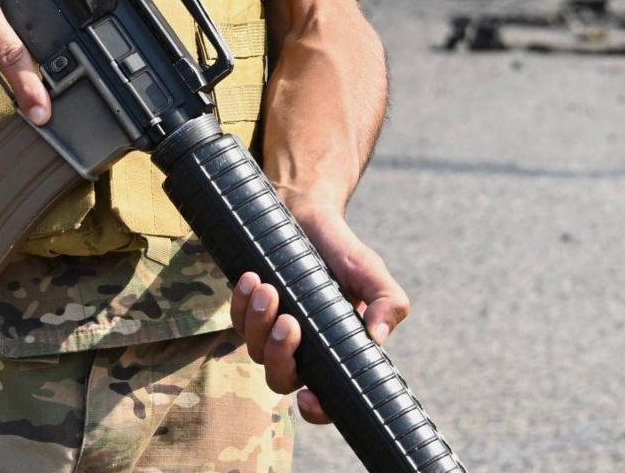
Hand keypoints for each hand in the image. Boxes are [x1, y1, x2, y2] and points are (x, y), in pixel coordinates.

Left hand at [228, 208, 410, 423]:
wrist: (308, 215)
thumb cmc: (342, 250)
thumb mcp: (370, 272)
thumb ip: (387, 301)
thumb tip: (377, 338)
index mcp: (335, 351)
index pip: (328, 397)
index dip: (318, 410)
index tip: (308, 397)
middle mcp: (303, 349)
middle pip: (281, 379)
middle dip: (279, 355)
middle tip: (289, 321)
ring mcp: (272, 331)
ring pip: (255, 351)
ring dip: (258, 324)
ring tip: (267, 288)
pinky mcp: (250, 311)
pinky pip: (237, 322)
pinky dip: (241, 304)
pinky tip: (251, 279)